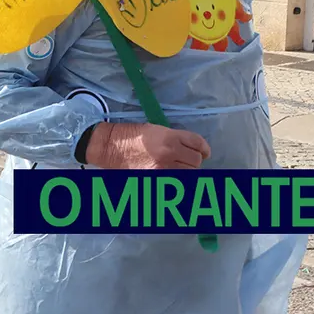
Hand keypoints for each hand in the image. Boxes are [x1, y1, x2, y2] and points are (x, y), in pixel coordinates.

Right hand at [85, 122, 210, 169]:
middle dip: (193, 160)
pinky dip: (178, 181)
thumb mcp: (156, 130)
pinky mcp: (156, 180)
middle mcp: (169, 152)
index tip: (204, 152)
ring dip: (186, 171)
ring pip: (189, 173)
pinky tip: (173, 177)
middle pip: (196, 160)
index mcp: (169, 137)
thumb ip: (176, 139)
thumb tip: (194, 151)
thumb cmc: (132, 136)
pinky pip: (177, 183)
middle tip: (185, 160)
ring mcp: (163, 169)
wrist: (110, 147)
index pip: (198, 143)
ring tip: (177, 168)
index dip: (204, 148)